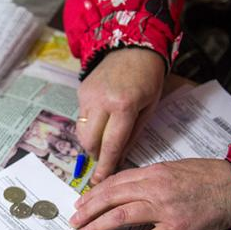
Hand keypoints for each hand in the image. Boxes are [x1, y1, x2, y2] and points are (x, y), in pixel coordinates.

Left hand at [69, 159, 230, 229]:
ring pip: (122, 216)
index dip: (93, 194)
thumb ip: (147, 177)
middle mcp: (155, 188)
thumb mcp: (172, 168)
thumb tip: (121, 187)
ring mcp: (165, 209)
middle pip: (111, 198)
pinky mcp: (177, 229)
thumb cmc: (206, 177)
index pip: (114, 183)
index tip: (80, 204)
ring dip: (98, 226)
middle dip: (88, 211)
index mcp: (153, 172)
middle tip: (74, 221)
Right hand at [76, 48, 164, 183]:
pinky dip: (89, 126)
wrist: (133, 48)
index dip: (105, 165)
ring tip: (104, 138)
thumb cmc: (148, 80)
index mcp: (124, 106)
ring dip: (91, 142)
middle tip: (105, 156)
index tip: (99, 181)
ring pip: (82, 132)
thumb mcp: (149, 108)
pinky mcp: (81, 92)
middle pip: (90, 142)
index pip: (111, 144)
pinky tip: (101, 118)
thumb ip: (133, 135)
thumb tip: (118, 158)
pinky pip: (81, 118)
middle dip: (96, 154)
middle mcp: (102, 102)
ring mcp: (88, 96)